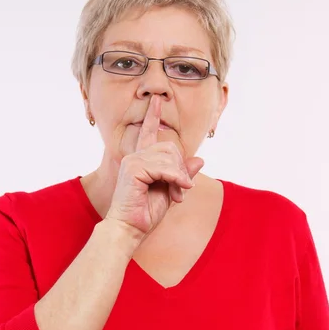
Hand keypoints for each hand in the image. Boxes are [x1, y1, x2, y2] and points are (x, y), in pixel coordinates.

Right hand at [104, 95, 203, 240]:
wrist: (129, 229)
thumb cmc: (146, 214)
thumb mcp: (170, 192)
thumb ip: (182, 175)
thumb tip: (199, 159)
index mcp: (141, 160)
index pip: (148, 133)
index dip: (153, 116)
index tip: (156, 101)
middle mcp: (135, 156)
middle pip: (170, 147)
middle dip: (181, 168)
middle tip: (183, 190)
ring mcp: (133, 161)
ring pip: (169, 156)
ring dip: (179, 177)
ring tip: (178, 194)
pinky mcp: (133, 169)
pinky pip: (164, 167)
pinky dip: (176, 178)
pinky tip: (178, 191)